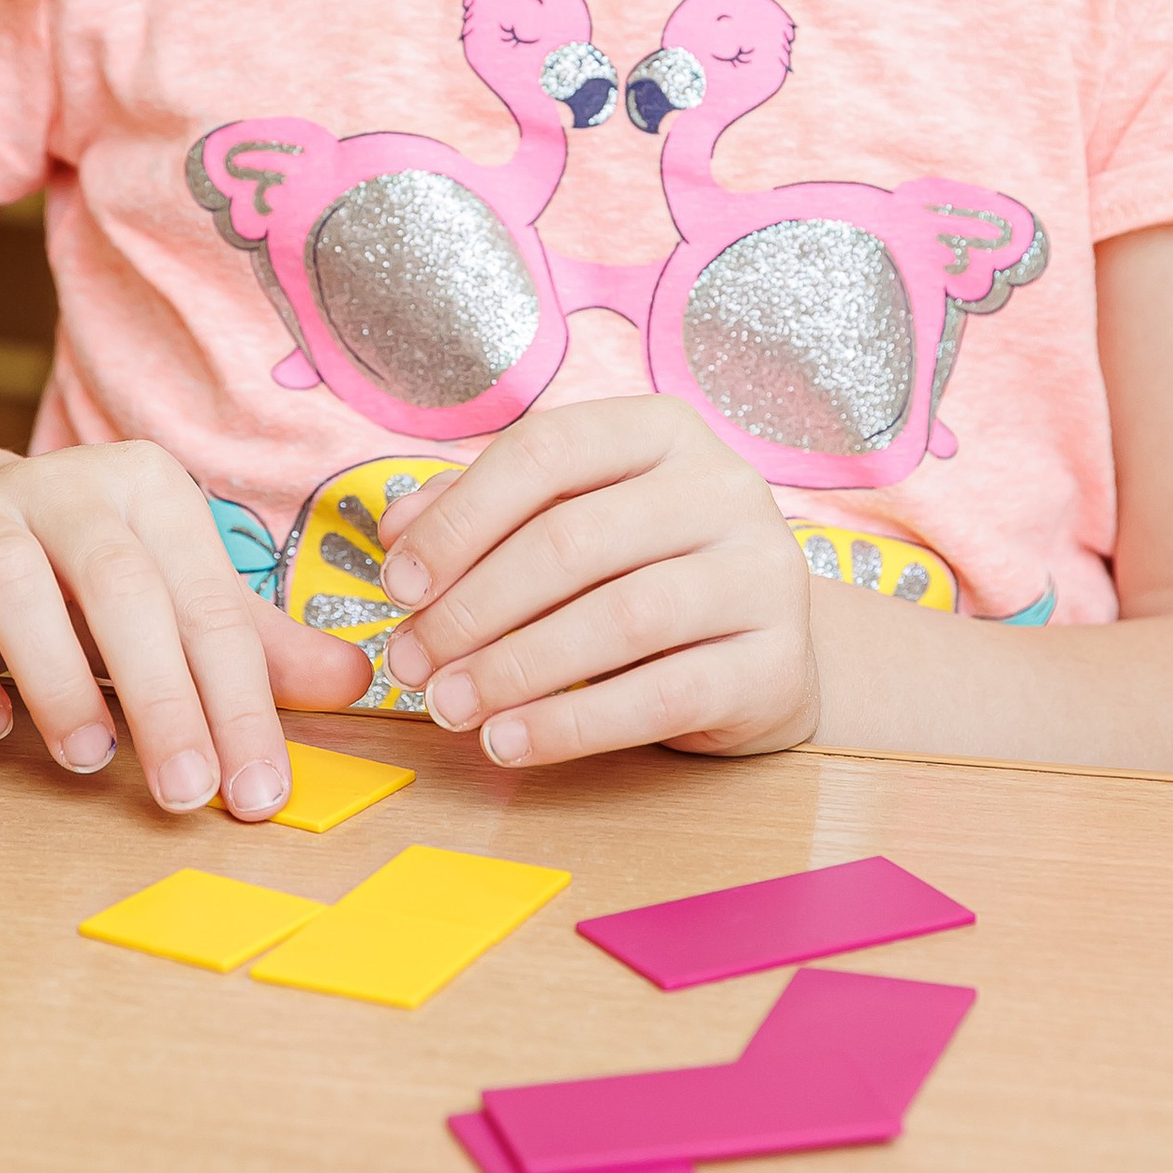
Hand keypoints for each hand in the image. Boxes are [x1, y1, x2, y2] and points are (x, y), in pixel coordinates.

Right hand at [0, 441, 366, 815]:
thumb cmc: (80, 581)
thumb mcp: (172, 597)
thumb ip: (256, 646)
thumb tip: (359, 685)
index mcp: (148, 488)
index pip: (208, 604)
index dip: (239, 703)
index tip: (257, 792)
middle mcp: (63, 488)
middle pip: (122, 588)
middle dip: (162, 699)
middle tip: (185, 793)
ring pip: (14, 585)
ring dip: (56, 680)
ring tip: (88, 758)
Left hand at [374, 399, 819, 766]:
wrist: (763, 652)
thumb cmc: (643, 573)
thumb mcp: (569, 524)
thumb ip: (484, 514)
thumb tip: (396, 531)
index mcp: (662, 431)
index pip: (545, 451)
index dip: (459, 519)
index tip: (398, 584)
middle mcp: (723, 488)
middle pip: (573, 539)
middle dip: (472, 607)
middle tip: (410, 663)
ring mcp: (762, 573)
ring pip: (620, 618)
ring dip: (514, 669)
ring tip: (448, 706)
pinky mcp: (776, 664)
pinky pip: (661, 696)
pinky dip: (571, 725)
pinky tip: (509, 742)